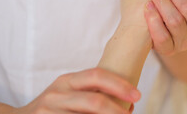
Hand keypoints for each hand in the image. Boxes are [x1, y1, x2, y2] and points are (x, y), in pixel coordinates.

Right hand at [16, 68, 139, 113]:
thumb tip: (128, 106)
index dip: (120, 84)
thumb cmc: (55, 106)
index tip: (137, 95)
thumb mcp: (70, 93)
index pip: (97, 75)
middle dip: (117, 110)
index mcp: (67, 80)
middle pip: (94, 101)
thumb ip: (94, 94)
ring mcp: (50, 111)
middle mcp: (57, 93)